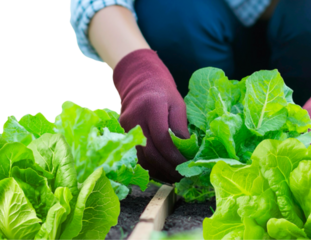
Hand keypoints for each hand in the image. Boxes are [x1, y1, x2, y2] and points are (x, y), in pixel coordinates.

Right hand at [112, 49, 189, 183]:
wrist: (138, 81)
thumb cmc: (161, 91)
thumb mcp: (177, 104)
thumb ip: (181, 127)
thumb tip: (188, 152)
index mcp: (151, 108)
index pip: (162, 139)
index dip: (175, 156)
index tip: (187, 165)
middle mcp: (135, 120)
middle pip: (150, 152)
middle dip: (168, 168)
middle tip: (182, 176)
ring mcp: (125, 128)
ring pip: (141, 157)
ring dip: (158, 171)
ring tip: (174, 177)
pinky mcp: (122, 135)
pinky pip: (136, 156)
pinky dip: (150, 167)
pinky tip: (162, 172)